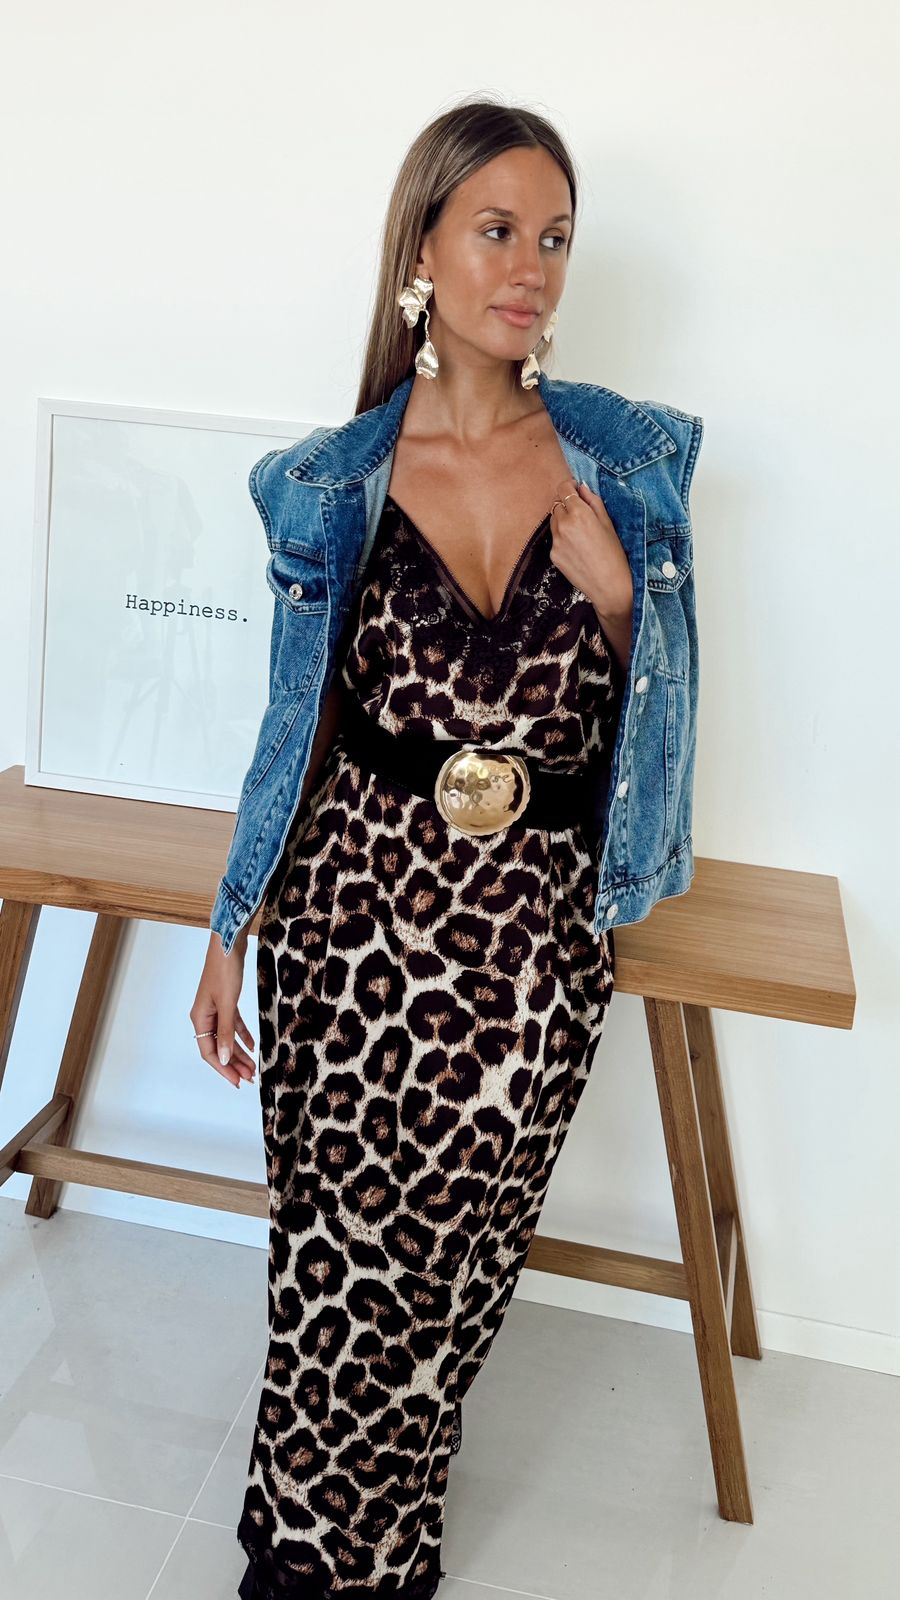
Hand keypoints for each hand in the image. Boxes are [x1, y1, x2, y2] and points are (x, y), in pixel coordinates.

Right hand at [190, 931, 256, 1088]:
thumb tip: (222, 1059)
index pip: (209, 1052)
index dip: (223, 1069)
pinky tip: (252, 1045)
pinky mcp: (226, 1001)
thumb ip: (226, 1032)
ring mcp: (215, 1008)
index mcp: (200, 1018)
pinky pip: (233, 1024)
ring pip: (226, 1037)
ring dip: (238, 1053)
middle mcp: (205, 1016)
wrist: (229, 944)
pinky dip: (241, 1035)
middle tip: (249, 1078)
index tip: (238, 1082)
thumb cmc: (224, 970)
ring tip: (252, 1068)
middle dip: (233, 1064)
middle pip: (218, 1047)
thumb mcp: (228, 1004)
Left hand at [548, 477, 632, 620]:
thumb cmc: (614, 553)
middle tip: (581, 516)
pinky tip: (577, 549)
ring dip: (563, 522)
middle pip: (557, 504)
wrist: (608, 585)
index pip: (563, 488)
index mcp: (579, 512)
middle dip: (566, 506)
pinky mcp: (553, 554)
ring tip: (580, 535)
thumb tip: (581, 487)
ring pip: (554, 522)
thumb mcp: (608, 522)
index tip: (574, 490)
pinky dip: (562, 539)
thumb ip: (592, 501)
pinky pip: (555, 539)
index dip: (569, 487)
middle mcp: (563, 524)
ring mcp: (555, 540)